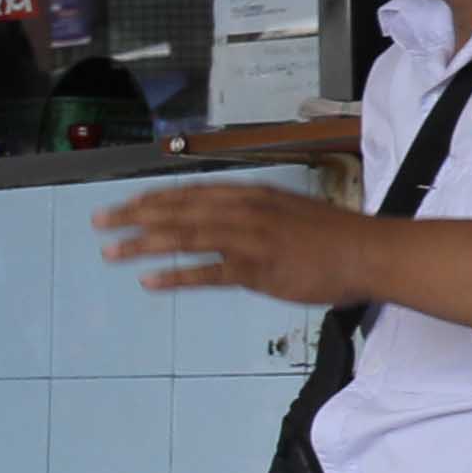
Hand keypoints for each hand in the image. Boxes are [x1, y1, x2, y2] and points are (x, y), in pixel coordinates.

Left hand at [99, 180, 369, 304]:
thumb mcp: (287, 211)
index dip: (153, 199)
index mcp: (251, 195)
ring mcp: (250, 239)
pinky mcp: (258, 269)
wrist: (371, 252)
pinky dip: (176, 274)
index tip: (124, 205)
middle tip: (100, 223)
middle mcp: (245, 211)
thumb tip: (223, 219)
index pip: (191, 193)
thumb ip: (252, 214)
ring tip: (110, 250)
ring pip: (185, 236)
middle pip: (178, 210)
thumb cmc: (333, 237)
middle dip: (134, 216)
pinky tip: (148, 279)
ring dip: (143, 242)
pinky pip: (208, 272)